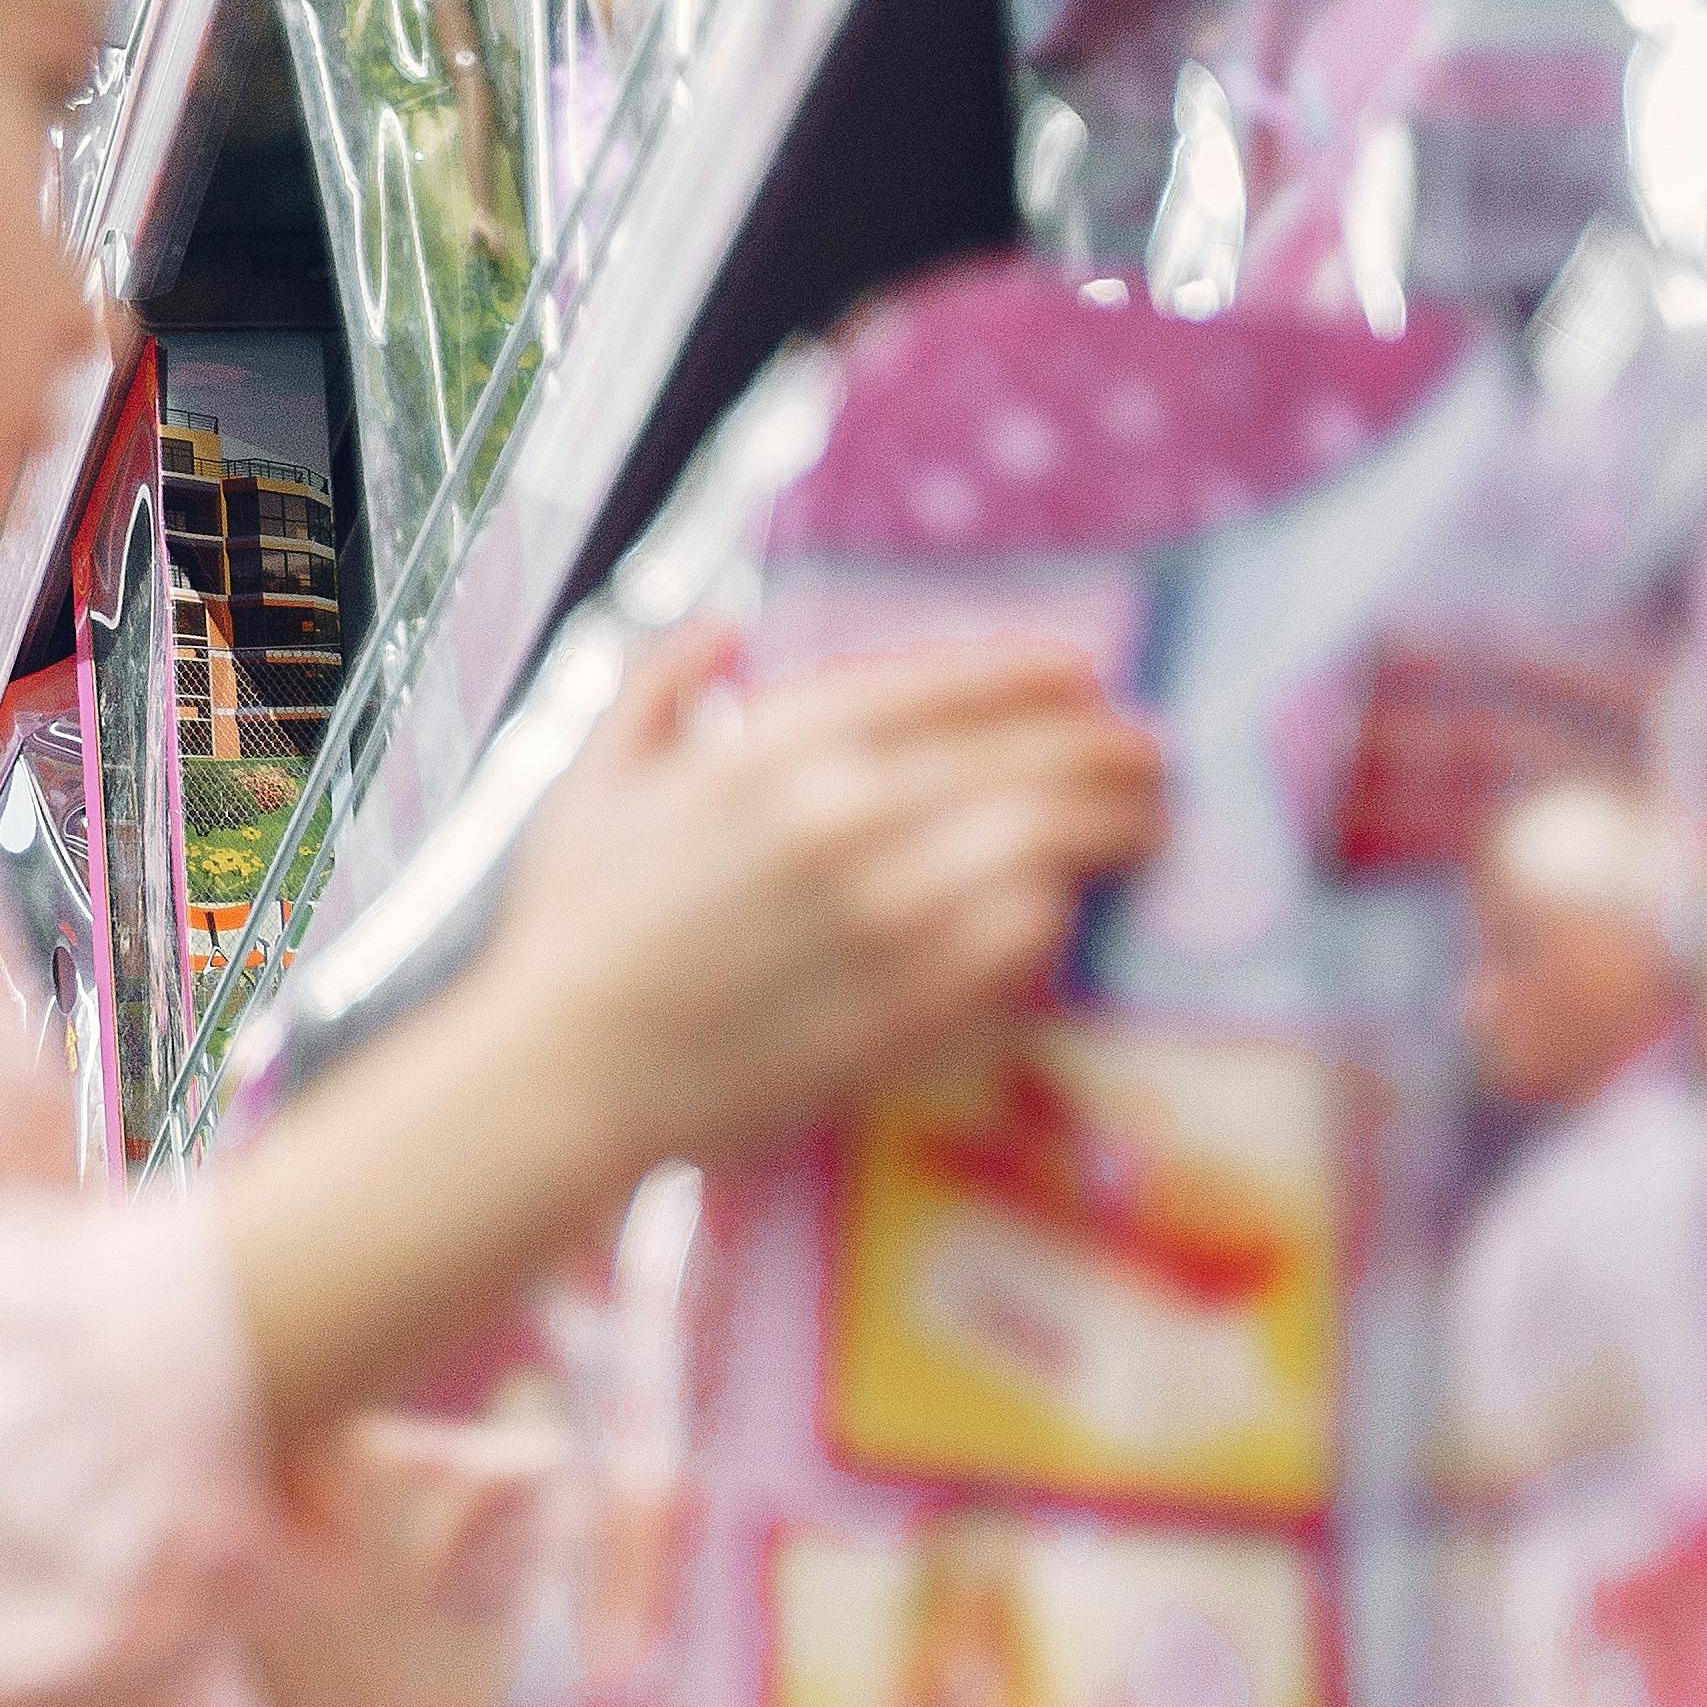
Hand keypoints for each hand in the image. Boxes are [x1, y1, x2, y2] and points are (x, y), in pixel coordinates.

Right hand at [477, 624, 1173, 1187]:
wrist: (558, 1078)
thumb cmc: (566, 940)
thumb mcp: (590, 787)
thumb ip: (656, 691)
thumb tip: (718, 628)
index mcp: (777, 747)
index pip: (959, 682)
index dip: (1040, 676)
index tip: (1081, 681)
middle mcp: (846, 812)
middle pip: (1034, 755)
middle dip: (1112, 750)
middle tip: (1148, 762)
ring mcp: (888, 909)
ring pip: (1053, 840)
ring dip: (1115, 829)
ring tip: (1144, 831)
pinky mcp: (910, 999)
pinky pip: (1027, 938)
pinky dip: (1057, 917)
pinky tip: (1064, 915)